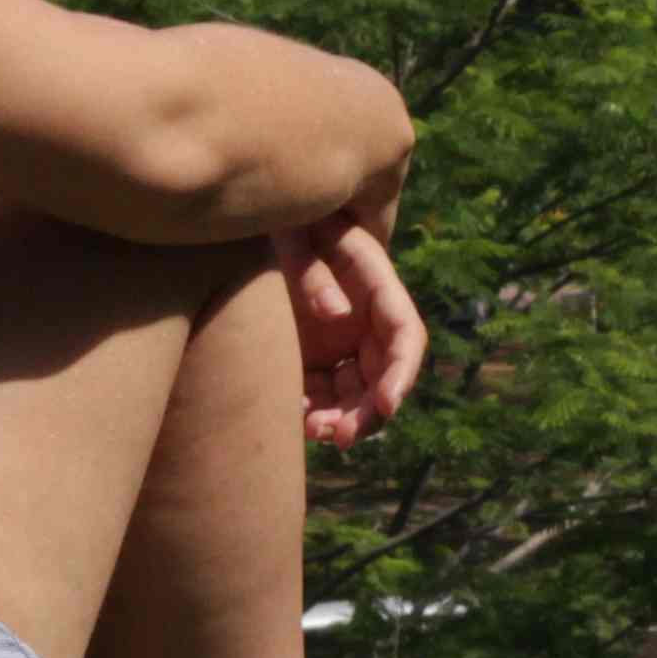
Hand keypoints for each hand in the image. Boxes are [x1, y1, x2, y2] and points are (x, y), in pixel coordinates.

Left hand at [272, 206, 426, 446]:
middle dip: (369, 412)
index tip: (388, 406)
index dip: (403, 374)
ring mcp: (342, 340)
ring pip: (357, 394)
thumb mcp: (293, 236)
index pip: (406, 337)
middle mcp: (367, 319)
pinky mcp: (315, 356)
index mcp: (377, 285)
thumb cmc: (280, 223)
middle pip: (385, 375)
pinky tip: (292, 418)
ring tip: (311, 429)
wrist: (250, 221)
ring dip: (342, 418)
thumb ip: (313, 269)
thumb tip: (338, 313)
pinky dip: (315, 412)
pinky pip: (325, 395)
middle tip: (338, 436)